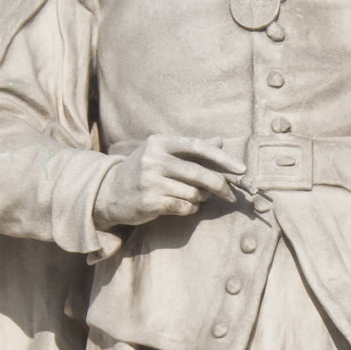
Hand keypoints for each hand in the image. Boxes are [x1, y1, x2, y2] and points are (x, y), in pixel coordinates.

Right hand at [92, 138, 245, 229]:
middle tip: (231, 194)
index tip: (240, 169)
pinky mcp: (150, 202)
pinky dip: (190, 208)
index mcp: (159, 142)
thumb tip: (220, 141)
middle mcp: (154, 159)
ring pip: (194, 193)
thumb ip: (191, 149)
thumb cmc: (143, 171)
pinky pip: (185, 207)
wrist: (110, 193)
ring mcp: (150, 181)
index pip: (197, 146)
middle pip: (199, 173)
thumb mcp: (162, 154)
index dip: (222, 158)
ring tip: (191, 197)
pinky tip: (182, 205)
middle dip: (220, 185)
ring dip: (200, 198)